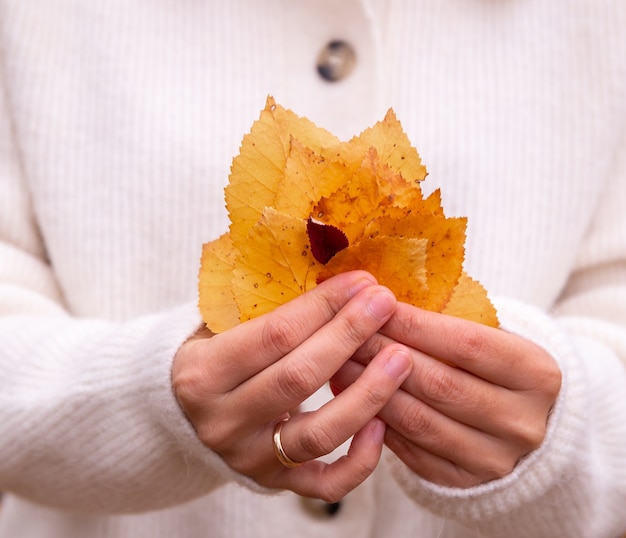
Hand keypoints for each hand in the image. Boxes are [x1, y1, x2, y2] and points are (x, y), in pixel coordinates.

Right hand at [172, 271, 412, 501]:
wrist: (180, 414)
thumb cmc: (212, 355)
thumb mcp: (220, 326)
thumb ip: (266, 308)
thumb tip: (338, 280)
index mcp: (202, 373)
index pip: (274, 335)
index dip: (323, 306)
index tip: (360, 281)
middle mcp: (222, 421)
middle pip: (299, 378)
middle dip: (349, 335)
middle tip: (385, 304)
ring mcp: (249, 458)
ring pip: (319, 434)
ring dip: (367, 394)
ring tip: (401, 358)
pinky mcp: (274, 483)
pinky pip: (325, 484)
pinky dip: (360, 461)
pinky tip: (384, 425)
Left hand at [330, 302, 561, 487]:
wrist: (526, 424)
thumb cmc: (494, 367)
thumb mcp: (494, 337)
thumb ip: (449, 321)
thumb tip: (380, 300)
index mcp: (538, 374)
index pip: (467, 344)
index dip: (415, 324)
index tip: (376, 304)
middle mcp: (522, 422)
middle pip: (440, 384)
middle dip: (384, 354)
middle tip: (347, 332)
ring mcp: (495, 458)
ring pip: (419, 421)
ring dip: (371, 388)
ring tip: (340, 361)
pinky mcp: (465, 482)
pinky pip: (410, 450)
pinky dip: (377, 421)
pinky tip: (352, 396)